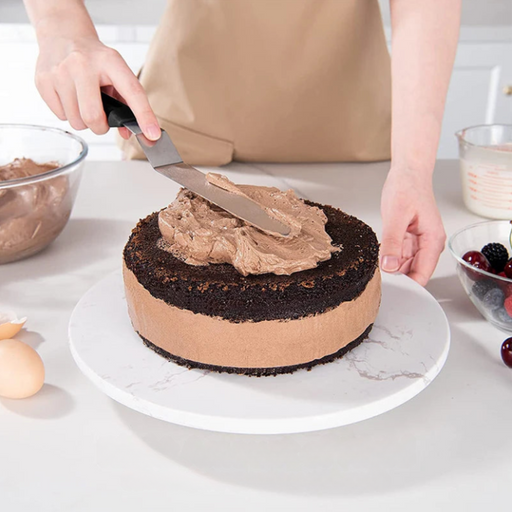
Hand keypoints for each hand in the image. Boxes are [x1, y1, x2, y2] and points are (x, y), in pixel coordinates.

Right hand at [34, 35, 159, 139]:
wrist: (64, 35)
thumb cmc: (96, 61)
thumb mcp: (116, 74)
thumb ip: (127, 104)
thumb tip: (127, 133)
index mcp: (110, 61)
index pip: (132, 92)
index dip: (144, 116)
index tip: (152, 134)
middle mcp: (82, 64)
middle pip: (92, 117)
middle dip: (100, 127)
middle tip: (101, 118)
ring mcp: (60, 72)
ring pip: (76, 121)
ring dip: (83, 120)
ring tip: (84, 101)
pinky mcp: (43, 80)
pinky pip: (60, 116)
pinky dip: (68, 113)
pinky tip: (69, 96)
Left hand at [380, 167, 445, 285]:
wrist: (407, 172)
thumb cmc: (408, 187)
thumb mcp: (396, 215)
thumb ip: (392, 242)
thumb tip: (388, 266)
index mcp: (432, 241)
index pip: (422, 275)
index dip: (407, 286)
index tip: (390, 291)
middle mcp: (428, 245)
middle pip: (412, 274)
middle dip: (397, 279)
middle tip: (376, 280)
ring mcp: (418, 243)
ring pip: (403, 267)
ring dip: (390, 268)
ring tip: (375, 264)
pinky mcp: (407, 239)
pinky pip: (397, 256)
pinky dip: (387, 258)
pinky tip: (378, 255)